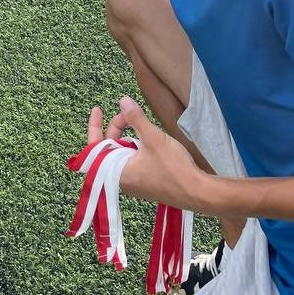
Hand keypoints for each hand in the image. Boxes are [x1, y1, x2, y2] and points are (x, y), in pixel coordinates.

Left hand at [89, 97, 205, 210]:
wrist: (199, 193)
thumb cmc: (174, 168)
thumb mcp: (153, 138)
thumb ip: (135, 118)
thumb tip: (122, 101)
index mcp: (117, 172)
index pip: (94, 148)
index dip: (94, 126)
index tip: (98, 109)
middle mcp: (121, 180)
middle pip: (109, 148)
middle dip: (116, 127)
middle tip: (128, 114)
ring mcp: (134, 183)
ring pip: (121, 153)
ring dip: (127, 137)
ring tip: (141, 125)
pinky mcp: (145, 183)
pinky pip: (132, 161)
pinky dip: (135, 147)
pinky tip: (147, 139)